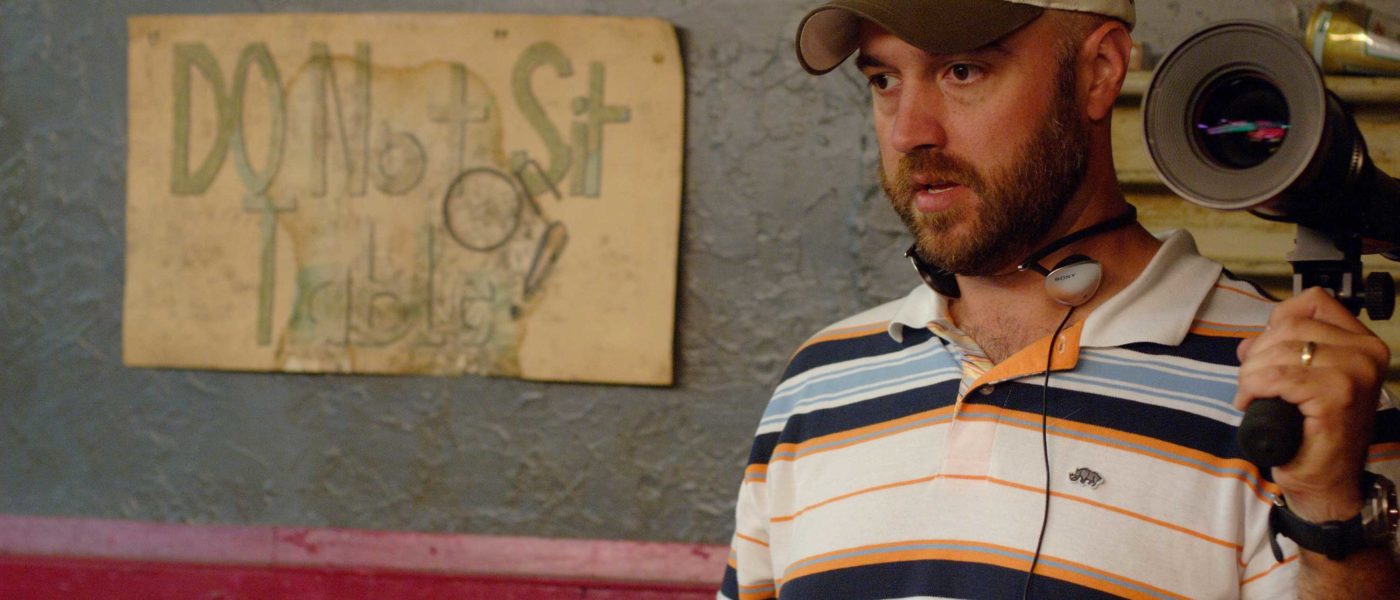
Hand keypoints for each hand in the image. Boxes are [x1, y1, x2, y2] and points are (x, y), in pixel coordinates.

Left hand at [1234, 287, 1389, 521]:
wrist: (1326, 482)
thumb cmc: (1313, 433)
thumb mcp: (1302, 381)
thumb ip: (1282, 353)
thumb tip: (1249, 342)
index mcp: (1363, 343)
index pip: (1313, 302)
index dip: (1277, 321)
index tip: (1265, 350)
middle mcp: (1366, 353)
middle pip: (1289, 325)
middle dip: (1257, 352)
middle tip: (1251, 381)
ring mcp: (1354, 373)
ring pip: (1279, 350)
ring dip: (1251, 373)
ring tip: (1250, 394)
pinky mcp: (1336, 396)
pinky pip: (1278, 377)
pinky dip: (1254, 388)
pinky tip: (1250, 403)